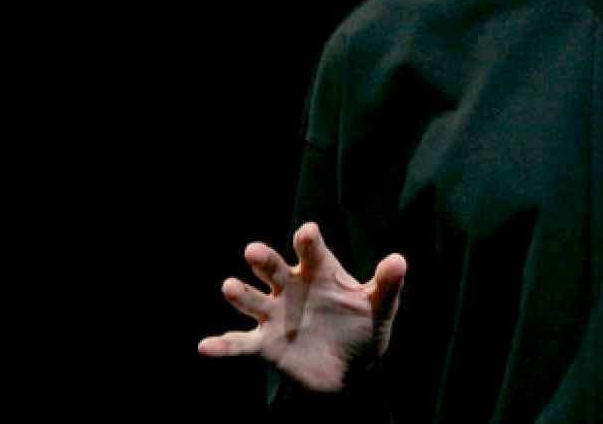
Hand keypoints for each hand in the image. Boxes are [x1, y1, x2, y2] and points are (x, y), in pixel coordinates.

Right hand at [196, 221, 406, 393]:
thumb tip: (398, 259)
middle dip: (265, 261)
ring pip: (252, 300)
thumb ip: (387, 285)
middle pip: (274, 269)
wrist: (352, 370)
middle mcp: (292, 289)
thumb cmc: (365, 328)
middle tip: (254, 251)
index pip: (313, 253)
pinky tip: (204, 346)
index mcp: (321, 274)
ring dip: (240, 294)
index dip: (309, 242)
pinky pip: (240, 344)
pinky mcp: (265, 344)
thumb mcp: (380, 308)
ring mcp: (275, 315)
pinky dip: (223, 345)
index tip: (307, 232)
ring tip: (230, 287)